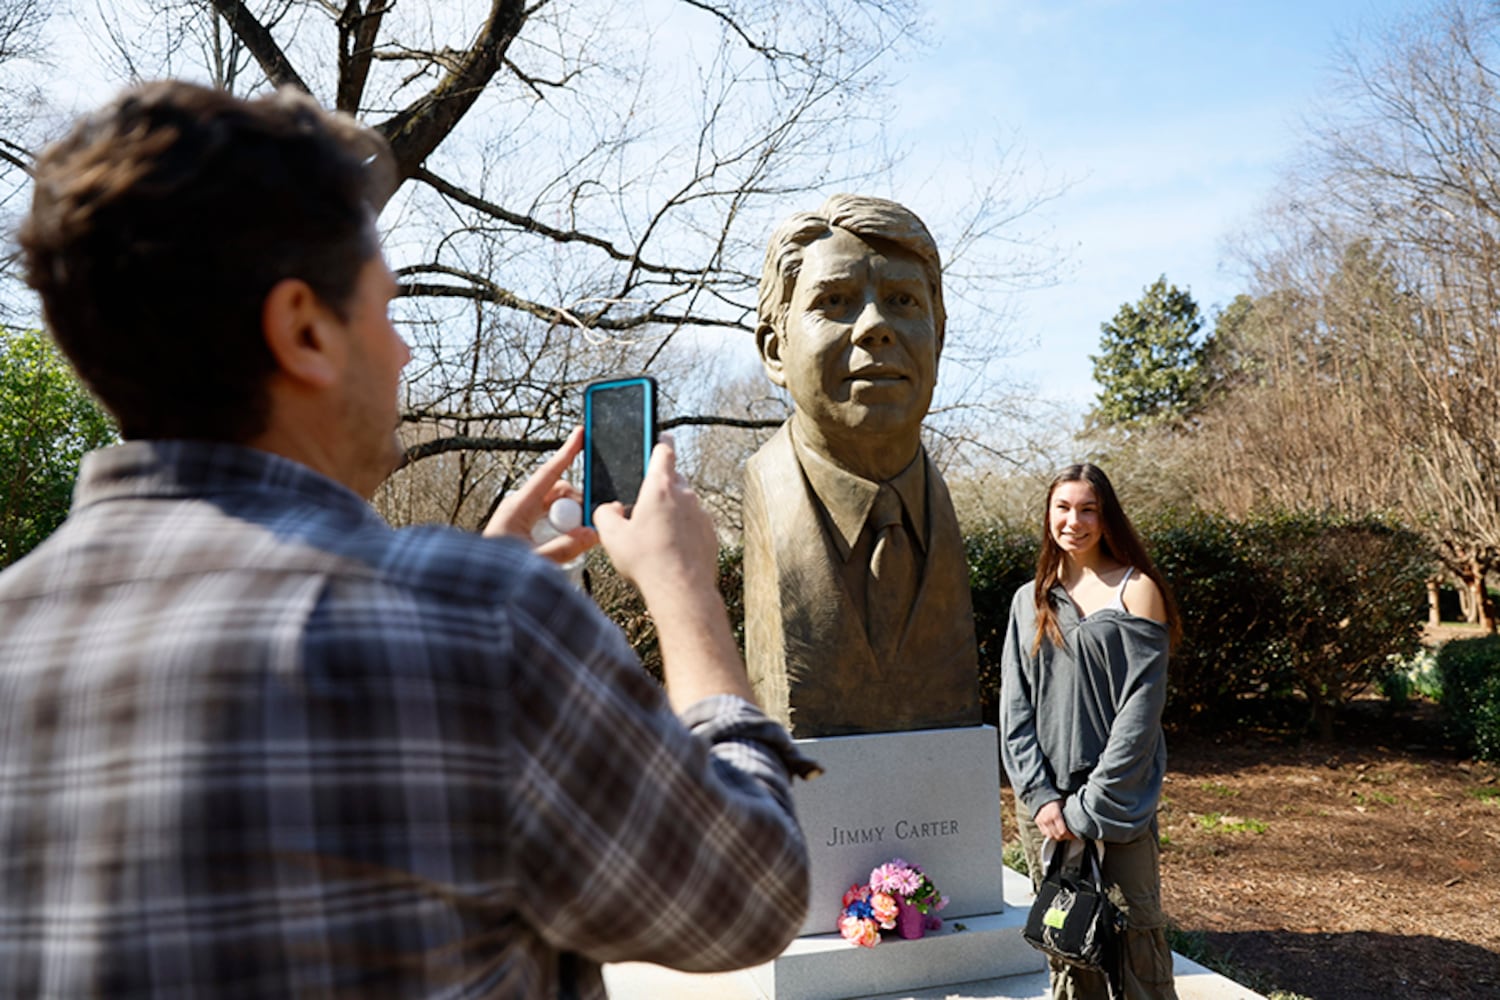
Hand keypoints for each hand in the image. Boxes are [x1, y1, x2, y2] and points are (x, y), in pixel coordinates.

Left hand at [483, 426, 597, 565]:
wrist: (473, 587)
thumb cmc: (494, 574)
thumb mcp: (534, 563)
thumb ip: (564, 548)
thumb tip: (591, 533)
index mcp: (517, 508)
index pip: (548, 474)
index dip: (566, 452)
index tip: (580, 433)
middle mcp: (519, 508)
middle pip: (559, 493)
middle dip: (577, 506)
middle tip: (586, 530)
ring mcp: (521, 519)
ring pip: (557, 509)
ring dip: (570, 522)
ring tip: (572, 546)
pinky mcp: (522, 531)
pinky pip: (550, 522)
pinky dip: (562, 531)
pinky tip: (562, 549)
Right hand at [593, 435, 750, 708]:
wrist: (682, 590)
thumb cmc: (647, 561)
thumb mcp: (612, 537)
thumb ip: (605, 514)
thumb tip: (608, 509)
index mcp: (660, 487)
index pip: (664, 450)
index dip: (660, 441)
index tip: (660, 436)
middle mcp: (685, 495)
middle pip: (674, 478)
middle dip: (660, 485)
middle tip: (645, 502)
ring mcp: (701, 513)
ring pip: (685, 502)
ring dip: (673, 510)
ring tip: (655, 533)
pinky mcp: (710, 532)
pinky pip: (695, 522)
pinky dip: (684, 528)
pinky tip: (670, 547)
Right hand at [1035, 799, 1074, 841]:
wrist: (1041, 794)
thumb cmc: (1056, 799)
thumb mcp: (1064, 804)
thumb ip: (1069, 814)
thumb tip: (1078, 822)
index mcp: (1055, 814)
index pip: (1063, 831)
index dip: (1070, 836)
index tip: (1076, 835)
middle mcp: (1047, 819)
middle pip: (1058, 836)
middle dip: (1066, 837)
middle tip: (1071, 836)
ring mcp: (1041, 822)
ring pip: (1051, 836)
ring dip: (1058, 837)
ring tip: (1064, 835)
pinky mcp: (1037, 823)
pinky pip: (1044, 834)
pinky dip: (1051, 835)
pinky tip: (1055, 832)